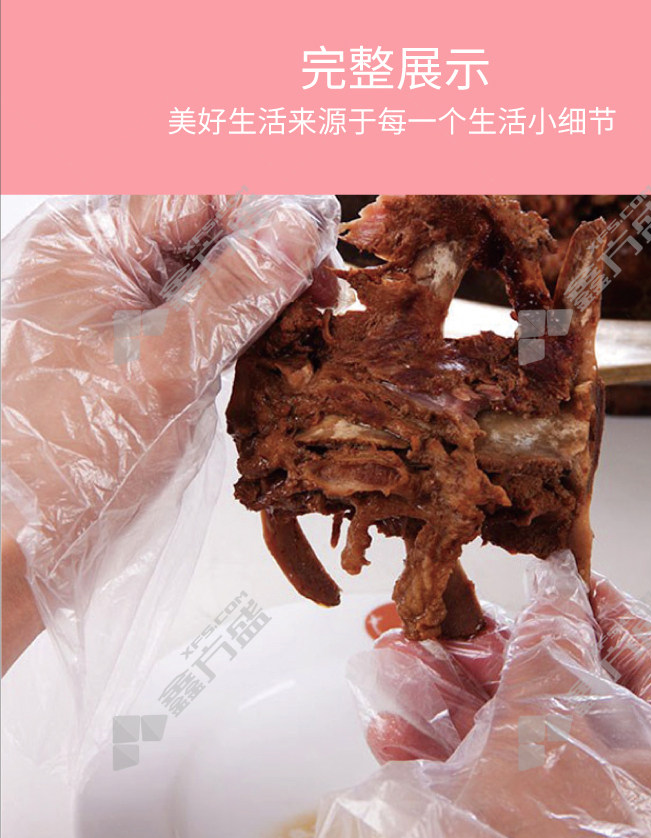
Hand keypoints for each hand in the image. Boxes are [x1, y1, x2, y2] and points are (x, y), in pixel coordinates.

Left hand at [1, 194, 338, 669]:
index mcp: (90, 242)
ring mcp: (114, 312)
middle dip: (269, 259)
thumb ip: (235, 291)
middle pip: (203, 232)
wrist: (19, 535)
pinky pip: (195, 324)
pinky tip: (275, 352)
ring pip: (205, 281)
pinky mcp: (131, 355)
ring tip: (309, 327)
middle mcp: (98, 265)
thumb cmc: (69, 449)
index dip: (267, 216)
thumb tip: (296, 229)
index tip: (323, 252)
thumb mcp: (167, 362)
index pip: (197, 195)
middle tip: (327, 298)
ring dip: (260, 300)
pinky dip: (238, 334)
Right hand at [310, 552, 650, 837]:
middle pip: (573, 699)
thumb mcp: (552, 710)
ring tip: (400, 662)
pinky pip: (494, 784)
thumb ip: (555, 635)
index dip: (612, 615)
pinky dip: (443, 753)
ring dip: (451, 697)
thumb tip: (558, 587)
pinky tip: (392, 726)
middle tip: (454, 625)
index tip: (569, 584)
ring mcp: (595, 836)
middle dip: (495, 657)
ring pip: (519, 739)